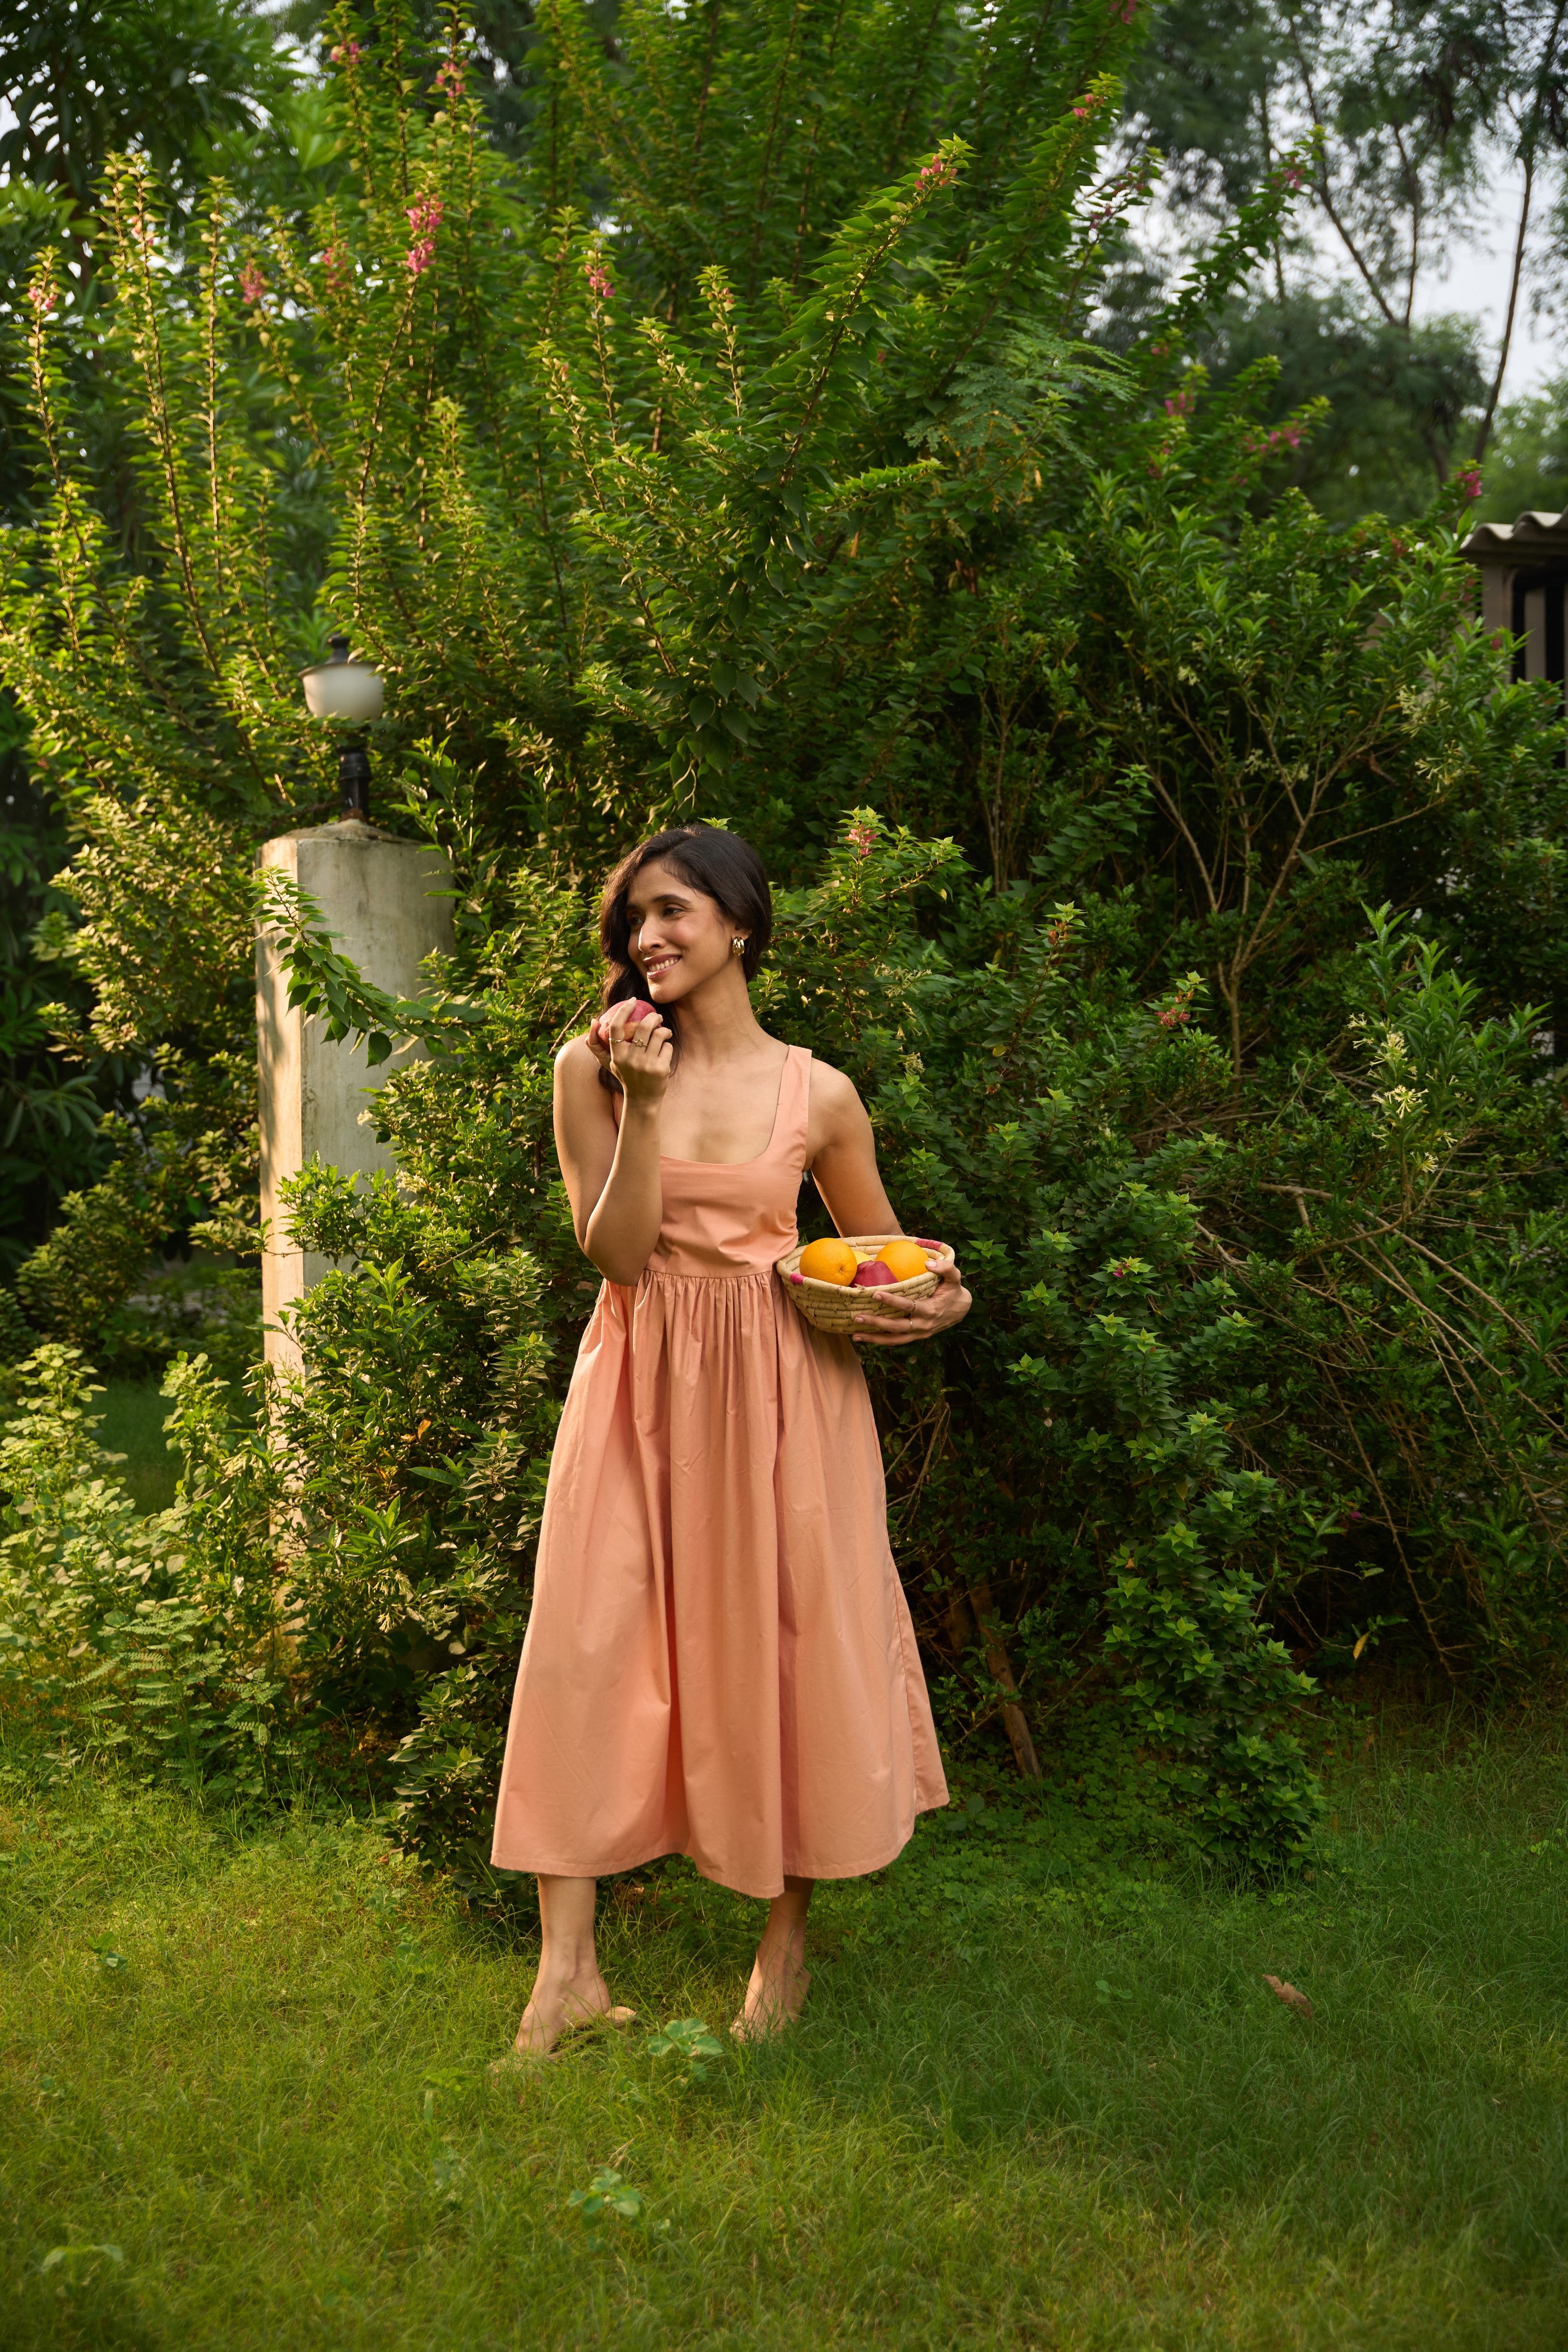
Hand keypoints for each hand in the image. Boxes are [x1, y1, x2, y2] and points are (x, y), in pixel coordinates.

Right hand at [596, 1001, 672, 1105]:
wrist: (642, 1100)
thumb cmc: (625, 1076)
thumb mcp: (608, 1062)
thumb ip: (596, 1044)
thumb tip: (593, 1021)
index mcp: (616, 1055)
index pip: (616, 1027)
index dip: (624, 1010)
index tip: (633, 1001)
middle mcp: (630, 1059)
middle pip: (644, 1026)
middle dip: (654, 1017)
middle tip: (657, 1017)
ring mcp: (646, 1065)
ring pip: (659, 1034)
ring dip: (664, 1031)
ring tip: (664, 1033)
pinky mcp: (661, 1069)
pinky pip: (667, 1047)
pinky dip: (667, 1046)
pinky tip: (664, 1052)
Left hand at [850, 1256, 970, 1347]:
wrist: (960, 1309)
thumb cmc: (953, 1290)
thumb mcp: (955, 1277)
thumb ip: (945, 1268)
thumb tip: (927, 1263)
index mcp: (931, 1310)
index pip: (908, 1306)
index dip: (892, 1301)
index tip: (875, 1294)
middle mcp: (924, 1325)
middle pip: (897, 1327)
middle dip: (876, 1323)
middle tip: (857, 1317)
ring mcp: (919, 1334)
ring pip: (895, 1340)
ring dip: (874, 1339)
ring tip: (855, 1335)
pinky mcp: (915, 1337)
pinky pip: (896, 1341)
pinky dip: (881, 1341)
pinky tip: (865, 1336)